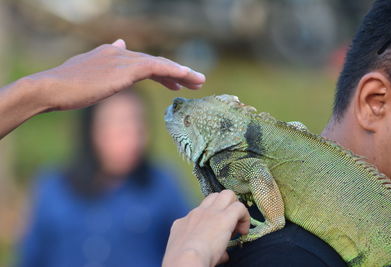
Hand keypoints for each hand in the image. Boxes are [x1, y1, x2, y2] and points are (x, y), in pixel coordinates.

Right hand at [0, 39, 204, 137]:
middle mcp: (119, 53)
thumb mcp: (88, 69)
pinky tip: (186, 76)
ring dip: (182, 72)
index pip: (143, 63)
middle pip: (155, 62)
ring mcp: (122, 60)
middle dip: (177, 73)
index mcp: (111, 54)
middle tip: (195, 81)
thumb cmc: (65, 86)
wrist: (51, 88)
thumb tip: (119, 43)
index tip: (175, 83)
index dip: (162, 72)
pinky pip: (156, 67)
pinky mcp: (125, 69)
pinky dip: (172, 70)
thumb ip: (106, 60)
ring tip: (199, 82)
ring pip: (159, 64)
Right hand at [162, 190, 249, 266]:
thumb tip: (222, 255)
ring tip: (237, 225)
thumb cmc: (183, 262)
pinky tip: (244, 232)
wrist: (184, 260)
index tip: (217, 235)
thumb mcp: (189, 253)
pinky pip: (240, 207)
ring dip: (235, 207)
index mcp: (185, 222)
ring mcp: (210, 213)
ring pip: (227, 194)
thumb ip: (206, 250)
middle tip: (230, 226)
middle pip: (215, 197)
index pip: (201, 212)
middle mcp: (197, 213)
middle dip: (225, 207)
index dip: (213, 221)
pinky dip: (245, 217)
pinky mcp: (224, 217)